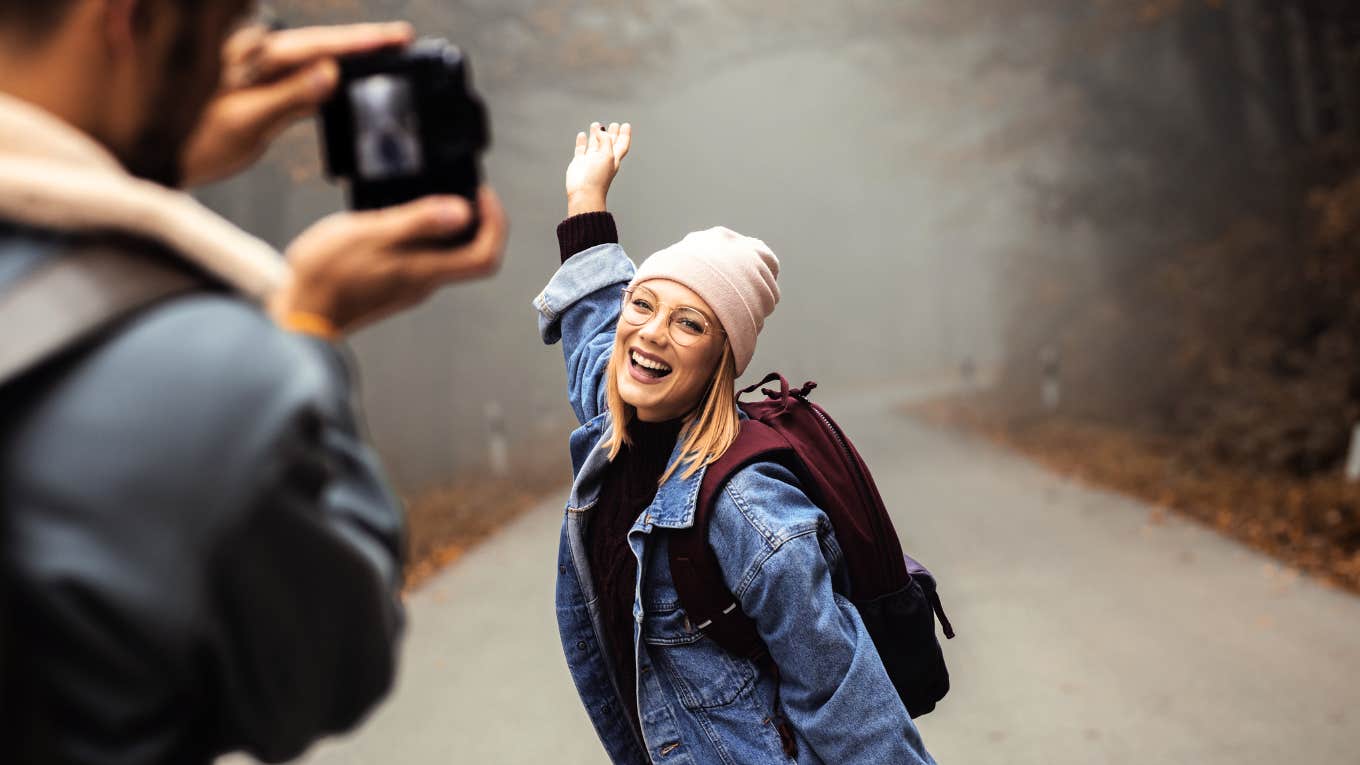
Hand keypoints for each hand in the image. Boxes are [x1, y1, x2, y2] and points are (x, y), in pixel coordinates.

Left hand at [182, 22, 413, 186]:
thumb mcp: (242, 125)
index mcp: (252, 58)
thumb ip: (288, 98)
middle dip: (361, 42)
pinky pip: (294, 75)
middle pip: (317, 43)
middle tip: (404, 41)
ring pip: (307, 57)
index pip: (317, 45)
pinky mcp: (249, 87)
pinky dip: (320, 75)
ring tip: (385, 55)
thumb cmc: (186, 142)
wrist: (148, 156)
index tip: (398, 37)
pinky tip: (338, 79)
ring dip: (345, 55)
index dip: (361, 41)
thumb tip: (330, 72)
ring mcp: (250, 70)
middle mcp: (251, 55)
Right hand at [271, 188, 508, 334]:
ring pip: (445, 254)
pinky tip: (395, 215)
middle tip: (461, 188)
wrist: (297, 314)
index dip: (495, 224)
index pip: (485, 255)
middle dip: (475, 219)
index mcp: (426, 271)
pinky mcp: (391, 285)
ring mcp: (408, 286)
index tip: (482, 195)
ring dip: (445, 224)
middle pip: (470, 253)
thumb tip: (464, 211)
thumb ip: (418, 222)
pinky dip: (420, 234)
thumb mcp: (371, 233)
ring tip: (425, 194)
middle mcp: (424, 282)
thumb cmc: (327, 274)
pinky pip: (420, 257)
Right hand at [564, 121, 630, 215]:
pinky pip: (581, 150)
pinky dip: (582, 142)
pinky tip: (582, 135)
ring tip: (596, 124)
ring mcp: (590, 161)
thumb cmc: (598, 178)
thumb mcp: (608, 155)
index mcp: (614, 158)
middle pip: (609, 143)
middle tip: (614, 125)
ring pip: (594, 144)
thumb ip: (606, 140)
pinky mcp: (579, 163)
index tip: (626, 125)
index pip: (622, 144)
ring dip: (596, 134)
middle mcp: (603, 159)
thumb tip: (600, 130)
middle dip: (612, 133)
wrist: (584, 193)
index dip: (625, 135)